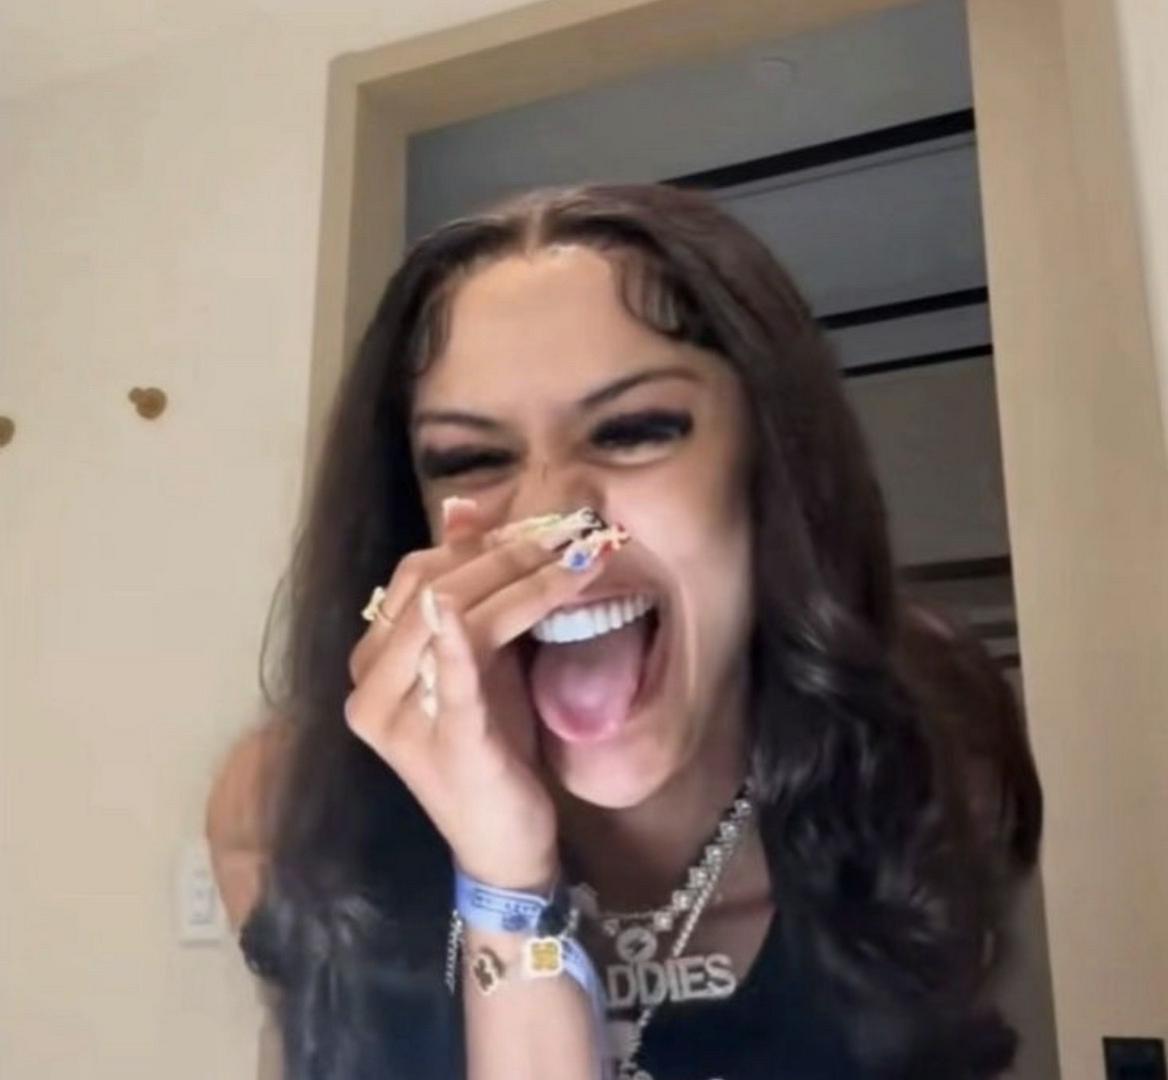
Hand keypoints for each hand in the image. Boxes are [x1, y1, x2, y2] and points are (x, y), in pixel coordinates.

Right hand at [344, 501, 616, 890]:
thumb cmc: (492, 746)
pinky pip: (456, 676)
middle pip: (435, 586)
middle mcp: (369, 686)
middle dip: (510, 552)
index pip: (416, 574)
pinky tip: (510, 600)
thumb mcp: (480, 660)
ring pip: (456, 614)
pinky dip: (470, 634)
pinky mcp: (448, 744)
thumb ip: (468, 592)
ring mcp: (400, 719)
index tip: (540, 525)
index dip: (476, 542)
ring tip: (582, 560)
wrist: (503, 844)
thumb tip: (463, 508)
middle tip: (573, 533)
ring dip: (526, 579)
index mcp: (372, 661)